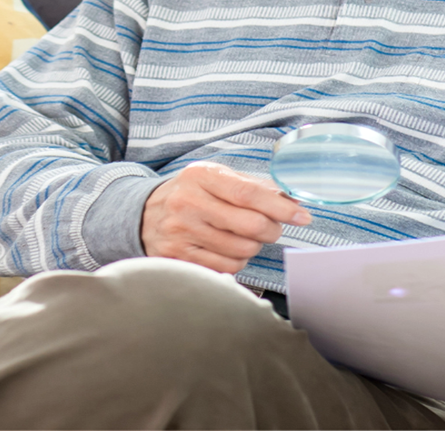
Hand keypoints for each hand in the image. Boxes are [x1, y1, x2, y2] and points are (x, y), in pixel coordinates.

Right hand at [141, 162, 311, 273]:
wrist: (143, 214)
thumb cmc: (190, 194)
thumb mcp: (215, 178)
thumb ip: (252, 186)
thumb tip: (291, 200)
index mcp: (201, 176)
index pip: (248, 194)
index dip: (280, 207)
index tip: (302, 216)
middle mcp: (188, 203)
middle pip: (250, 225)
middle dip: (272, 229)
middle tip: (273, 227)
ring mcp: (182, 233)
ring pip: (242, 250)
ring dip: (254, 246)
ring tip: (244, 235)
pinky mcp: (179, 257)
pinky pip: (227, 267)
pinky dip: (237, 260)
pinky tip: (228, 247)